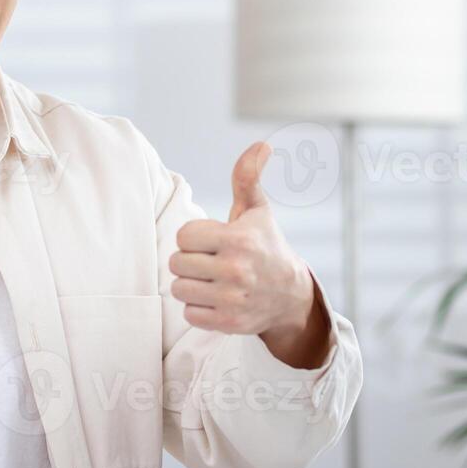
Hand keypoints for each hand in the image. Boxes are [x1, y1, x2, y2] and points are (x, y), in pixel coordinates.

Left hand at [169, 142, 331, 369]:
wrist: (290, 295)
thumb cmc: (266, 246)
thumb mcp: (257, 211)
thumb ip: (248, 177)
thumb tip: (261, 144)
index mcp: (237, 240)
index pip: (183, 236)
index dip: (194, 237)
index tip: (211, 240)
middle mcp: (234, 270)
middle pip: (176, 263)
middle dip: (189, 261)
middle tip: (209, 262)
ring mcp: (231, 299)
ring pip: (178, 288)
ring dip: (190, 284)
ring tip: (210, 280)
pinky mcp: (228, 322)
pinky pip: (189, 313)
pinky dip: (197, 308)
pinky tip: (215, 299)